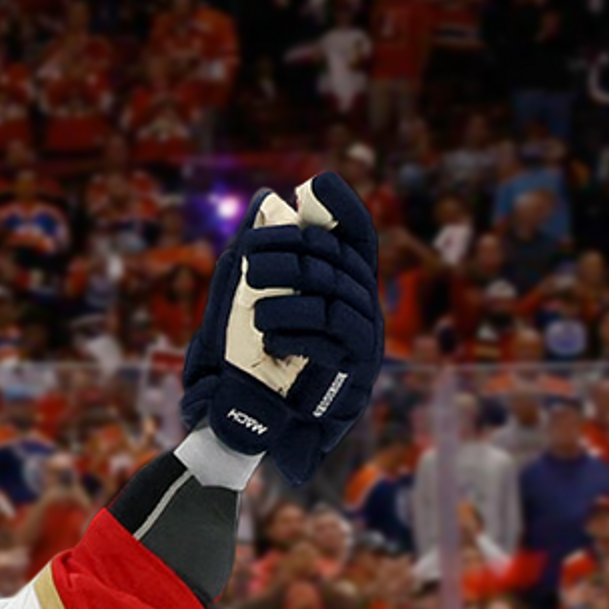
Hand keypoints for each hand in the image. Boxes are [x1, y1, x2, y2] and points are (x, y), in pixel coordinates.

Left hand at [182, 172, 380, 484]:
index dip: (343, 208)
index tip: (317, 185)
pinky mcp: (356, 372)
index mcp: (342, 286)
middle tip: (249, 258)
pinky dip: (297, 331)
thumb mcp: (245, 302)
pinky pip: (334, 337)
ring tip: (255, 311)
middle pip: (338, 261)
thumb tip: (264, 198)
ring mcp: (363, 340)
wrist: (248, 424)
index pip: (357, 236)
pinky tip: (271, 337)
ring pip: (336, 297)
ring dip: (289, 296)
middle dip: (292, 253)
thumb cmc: (245, 360)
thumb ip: (259, 256)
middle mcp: (361, 308)